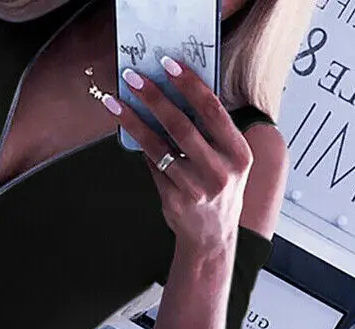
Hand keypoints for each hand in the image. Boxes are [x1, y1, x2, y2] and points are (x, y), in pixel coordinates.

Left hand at [104, 57, 253, 255]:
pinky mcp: (174, 201)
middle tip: (134, 78)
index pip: (212, 111)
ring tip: (116, 104)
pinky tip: (128, 131)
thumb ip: (209, 133)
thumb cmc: (218, 190)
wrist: (211, 237)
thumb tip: (172, 95)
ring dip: (134, 122)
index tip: (168, 65)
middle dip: (155, 99)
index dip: (190, 85)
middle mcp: (220, 172)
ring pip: (159, 148)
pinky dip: (141, 148)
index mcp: (238, 154)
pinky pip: (152, 168)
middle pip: (182, 127)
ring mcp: (195, 189)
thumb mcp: (227, 161)